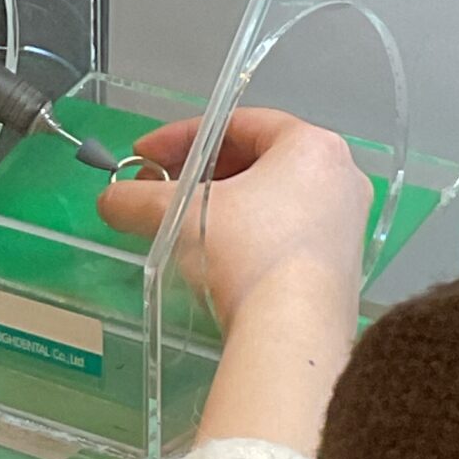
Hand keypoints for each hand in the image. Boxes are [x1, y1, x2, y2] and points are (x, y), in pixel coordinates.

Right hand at [95, 108, 372, 455]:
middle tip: (160, 189)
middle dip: (200, 173)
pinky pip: (289, 233)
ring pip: (274, 198)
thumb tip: (110, 201)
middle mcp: (340, 176)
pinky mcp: (343, 266)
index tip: (145, 156)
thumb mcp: (178, 216)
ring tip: (183, 225)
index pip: (238, 123)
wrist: (293, 335)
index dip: (181, 136)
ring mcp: (348, 223)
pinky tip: (219, 259)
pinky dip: (251, 235)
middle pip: (258, 159)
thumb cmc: (246, 254)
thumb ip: (137, 200)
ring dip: (224, 205)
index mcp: (311, 146)